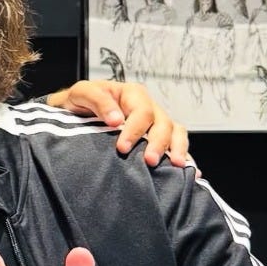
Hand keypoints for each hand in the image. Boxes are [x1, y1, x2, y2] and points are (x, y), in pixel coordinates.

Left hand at [45, 79, 189, 167]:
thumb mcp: (82, 93)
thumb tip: (116, 120)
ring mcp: (155, 124)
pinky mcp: (157, 139)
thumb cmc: (79, 101)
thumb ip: (98, 102)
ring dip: (178, 149)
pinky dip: (186, 157)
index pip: (142, 111)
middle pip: (163, 124)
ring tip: (178, 166)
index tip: (122, 148)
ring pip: (176, 133)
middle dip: (159, 143)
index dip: (135, 130)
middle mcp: (149, 108)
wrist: (74, 113)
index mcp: (132, 95)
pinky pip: (177, 146)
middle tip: (150, 161)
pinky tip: (193, 172)